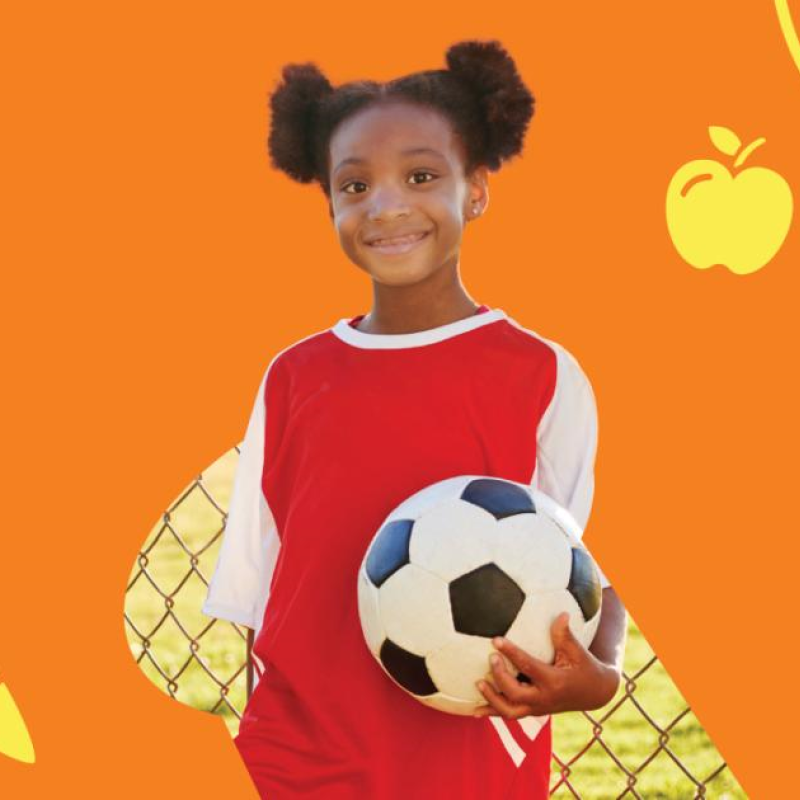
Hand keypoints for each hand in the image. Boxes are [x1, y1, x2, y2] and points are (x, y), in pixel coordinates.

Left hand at [473, 612, 619, 718]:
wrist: (594, 693)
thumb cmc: (585, 666)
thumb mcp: (578, 650)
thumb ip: (565, 634)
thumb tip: (562, 614)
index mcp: (554, 681)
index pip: (528, 667)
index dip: (511, 653)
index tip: (496, 639)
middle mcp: (544, 699)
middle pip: (515, 693)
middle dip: (500, 677)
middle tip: (490, 658)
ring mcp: (538, 708)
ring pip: (510, 712)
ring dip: (492, 699)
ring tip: (477, 683)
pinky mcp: (533, 711)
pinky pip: (510, 715)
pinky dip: (492, 712)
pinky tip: (474, 709)